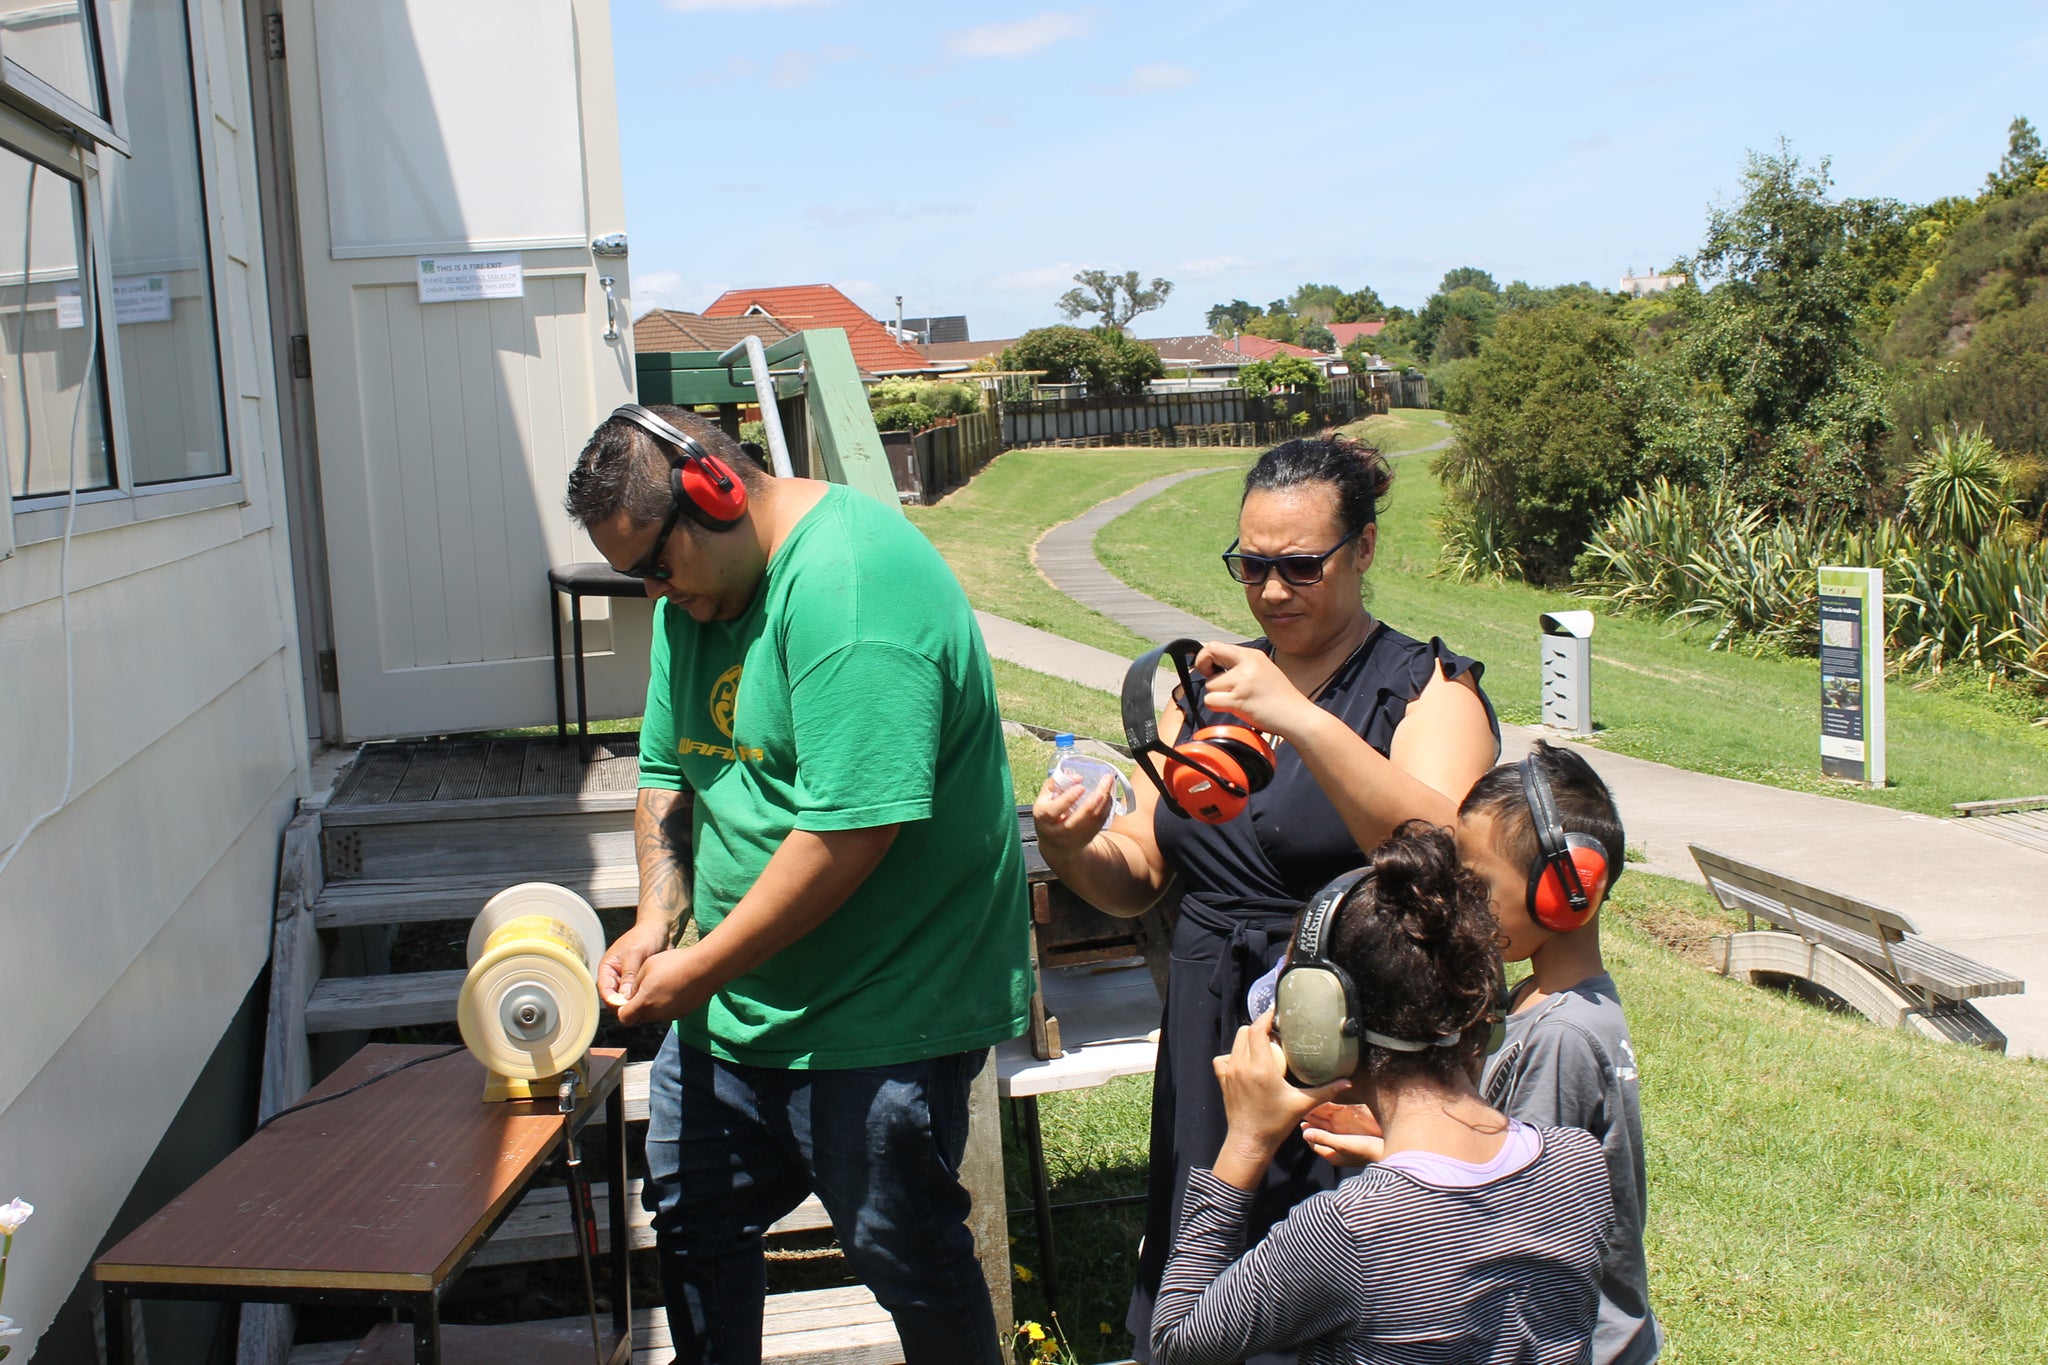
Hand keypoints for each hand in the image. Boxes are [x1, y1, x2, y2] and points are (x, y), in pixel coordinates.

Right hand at [598, 920, 672, 1009]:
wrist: (660, 929)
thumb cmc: (644, 937)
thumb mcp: (634, 954)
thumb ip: (628, 975)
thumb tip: (624, 997)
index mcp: (607, 968)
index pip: (605, 991)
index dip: (613, 1002)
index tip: (625, 1008)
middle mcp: (615, 977)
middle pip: (615, 999)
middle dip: (625, 1006)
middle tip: (638, 1011)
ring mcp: (627, 981)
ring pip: (627, 1000)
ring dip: (635, 1004)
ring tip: (646, 1008)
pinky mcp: (639, 983)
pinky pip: (639, 996)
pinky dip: (643, 1000)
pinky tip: (652, 1003)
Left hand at [612, 945, 714, 1026]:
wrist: (706, 967)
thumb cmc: (675, 962)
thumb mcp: (647, 966)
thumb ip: (634, 983)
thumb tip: (629, 993)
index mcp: (644, 1002)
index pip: (623, 1017)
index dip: (621, 1009)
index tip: (624, 998)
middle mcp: (656, 1013)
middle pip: (638, 1018)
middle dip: (635, 1007)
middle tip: (641, 989)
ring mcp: (670, 1015)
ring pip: (653, 1016)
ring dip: (651, 1006)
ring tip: (659, 986)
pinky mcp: (682, 1013)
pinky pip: (667, 1012)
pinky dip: (665, 1005)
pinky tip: (673, 989)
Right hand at [1031, 770, 1115, 862]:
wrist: (1054, 844)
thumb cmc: (1049, 814)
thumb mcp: (1044, 799)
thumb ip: (1055, 784)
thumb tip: (1077, 776)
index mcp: (1043, 818)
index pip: (1054, 810)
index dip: (1067, 799)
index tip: (1081, 786)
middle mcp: (1058, 831)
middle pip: (1077, 819)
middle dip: (1092, 802)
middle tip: (1104, 783)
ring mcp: (1073, 837)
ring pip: (1092, 822)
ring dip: (1104, 803)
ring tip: (1109, 784)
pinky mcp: (1087, 839)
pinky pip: (1099, 824)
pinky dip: (1106, 809)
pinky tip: (1109, 796)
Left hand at [1194, 642, 1314, 738]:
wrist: (1298, 716)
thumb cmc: (1280, 698)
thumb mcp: (1262, 671)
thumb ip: (1241, 666)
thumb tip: (1214, 665)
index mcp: (1252, 655)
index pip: (1216, 645)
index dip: (1207, 656)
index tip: (1212, 670)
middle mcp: (1248, 663)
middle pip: (1209, 653)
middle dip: (1203, 666)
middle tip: (1216, 682)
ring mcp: (1244, 680)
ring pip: (1210, 684)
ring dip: (1217, 695)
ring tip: (1237, 701)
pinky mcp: (1240, 698)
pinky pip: (1211, 700)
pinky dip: (1217, 707)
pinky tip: (1234, 708)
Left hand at [1213, 1011, 1348, 1168]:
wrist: (1249, 1142)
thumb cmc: (1275, 1124)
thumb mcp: (1302, 1105)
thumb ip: (1326, 1091)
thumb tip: (1348, 1082)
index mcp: (1260, 1068)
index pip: (1257, 1030)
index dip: (1266, 1017)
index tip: (1277, 1012)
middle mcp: (1241, 1066)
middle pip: (1245, 1031)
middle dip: (1260, 1027)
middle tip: (1276, 1033)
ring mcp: (1229, 1073)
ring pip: (1235, 1042)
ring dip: (1248, 1039)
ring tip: (1265, 1045)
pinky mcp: (1223, 1080)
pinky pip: (1224, 1058)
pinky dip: (1234, 1055)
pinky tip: (1246, 1062)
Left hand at [1301, 1102, 1386, 1167]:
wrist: (1391, 1152)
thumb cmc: (1366, 1150)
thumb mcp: (1342, 1144)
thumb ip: (1323, 1138)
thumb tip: (1303, 1133)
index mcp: (1332, 1154)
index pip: (1313, 1142)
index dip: (1307, 1130)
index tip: (1300, 1117)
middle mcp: (1337, 1148)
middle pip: (1321, 1133)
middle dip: (1313, 1122)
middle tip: (1304, 1107)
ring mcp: (1346, 1142)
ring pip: (1329, 1128)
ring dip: (1322, 1118)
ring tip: (1314, 1104)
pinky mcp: (1355, 1136)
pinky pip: (1340, 1125)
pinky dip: (1334, 1117)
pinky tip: (1332, 1107)